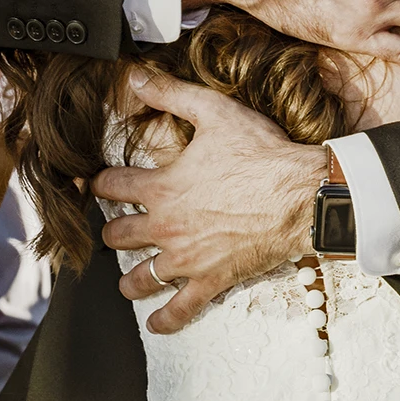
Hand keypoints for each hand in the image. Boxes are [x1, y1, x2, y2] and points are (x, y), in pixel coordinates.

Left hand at [93, 69, 326, 333]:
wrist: (301, 195)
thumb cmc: (261, 154)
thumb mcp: (215, 112)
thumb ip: (172, 93)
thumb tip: (135, 76)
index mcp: (161, 187)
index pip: (111, 186)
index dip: (100, 183)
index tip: (98, 184)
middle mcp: (165, 227)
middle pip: (117, 236)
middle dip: (113, 232)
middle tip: (116, 231)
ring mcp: (187, 258)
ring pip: (139, 278)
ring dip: (129, 279)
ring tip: (127, 279)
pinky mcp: (212, 280)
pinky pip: (180, 309)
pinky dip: (165, 320)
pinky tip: (156, 323)